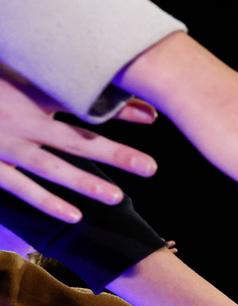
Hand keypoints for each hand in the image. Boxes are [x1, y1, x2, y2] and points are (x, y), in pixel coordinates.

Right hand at [0, 75, 156, 222]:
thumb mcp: (25, 86)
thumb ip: (64, 93)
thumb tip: (126, 104)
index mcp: (33, 99)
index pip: (82, 104)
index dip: (117, 109)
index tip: (152, 116)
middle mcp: (23, 122)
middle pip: (75, 138)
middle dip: (114, 153)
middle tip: (150, 167)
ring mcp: (6, 146)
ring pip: (49, 167)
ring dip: (83, 182)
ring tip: (116, 197)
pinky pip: (21, 187)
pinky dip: (47, 202)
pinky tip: (74, 216)